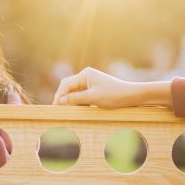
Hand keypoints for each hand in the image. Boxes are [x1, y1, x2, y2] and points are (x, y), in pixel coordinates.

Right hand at [53, 68, 168, 107]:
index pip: (66, 85)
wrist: (130, 95)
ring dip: (68, 99)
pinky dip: (76, 100)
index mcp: (85, 74)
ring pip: (73, 90)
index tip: (54, 107)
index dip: (58, 96)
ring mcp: (90, 81)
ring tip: (63, 110)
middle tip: (56, 109)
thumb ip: (75, 99)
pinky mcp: (94, 87)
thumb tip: (60, 100)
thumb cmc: (113, 95)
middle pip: (67, 85)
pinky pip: (81, 93)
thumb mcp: (92, 98)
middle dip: (61, 96)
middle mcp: (86, 75)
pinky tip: (74, 108)